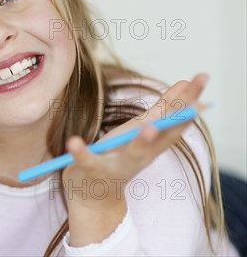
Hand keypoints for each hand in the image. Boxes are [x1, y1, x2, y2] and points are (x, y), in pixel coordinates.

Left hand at [62, 73, 208, 204]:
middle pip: (161, 137)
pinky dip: (81, 153)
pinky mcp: (91, 171)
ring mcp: (117, 165)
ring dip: (141, 142)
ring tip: (149, 128)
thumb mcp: (142, 129)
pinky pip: (87, 162)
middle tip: (192, 106)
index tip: (202, 77)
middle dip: (175, 121)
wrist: (95, 198)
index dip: (190, 99)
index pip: (176, 119)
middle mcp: (141, 155)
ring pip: (132, 155)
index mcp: (153, 142)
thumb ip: (163, 109)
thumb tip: (186, 82)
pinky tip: (74, 141)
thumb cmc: (120, 155)